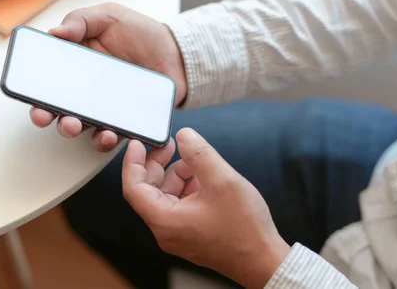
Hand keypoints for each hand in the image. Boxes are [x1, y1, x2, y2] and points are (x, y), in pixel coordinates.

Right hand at [30, 3, 187, 151]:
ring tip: (78, 125)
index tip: (32, 101)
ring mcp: (105, 109)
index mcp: (76, 67)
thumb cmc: (143, 34)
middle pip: (59, 109)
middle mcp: (86, 91)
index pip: (48, 84)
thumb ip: (81, 21)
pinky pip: (112, 135)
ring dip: (75, 130)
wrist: (177, 54)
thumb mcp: (110, 17)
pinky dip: (107, 138)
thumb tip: (54, 32)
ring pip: (83, 127)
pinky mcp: (125, 121)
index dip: (35, 95)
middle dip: (49, 118)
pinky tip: (109, 132)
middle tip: (50, 117)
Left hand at [121, 128, 290, 288]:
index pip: (133, 187)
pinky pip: (180, 204)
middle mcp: (166, 230)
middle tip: (172, 145)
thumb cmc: (244, 229)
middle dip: (159, 164)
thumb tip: (184, 136)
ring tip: (200, 163)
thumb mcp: (222, 180)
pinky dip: (188, 187)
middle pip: (149, 189)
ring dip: (179, 174)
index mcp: (164, 220)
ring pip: (167, 195)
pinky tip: (206, 179)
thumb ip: (199, 154)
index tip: (138, 143)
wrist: (263, 260)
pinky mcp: (190, 233)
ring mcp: (178, 233)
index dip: (133, 162)